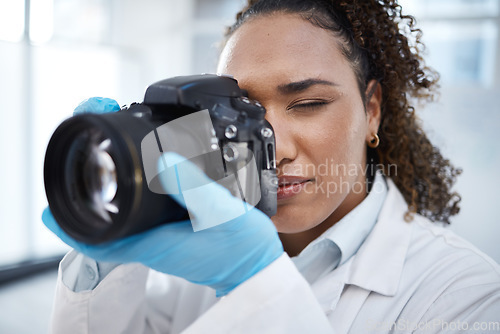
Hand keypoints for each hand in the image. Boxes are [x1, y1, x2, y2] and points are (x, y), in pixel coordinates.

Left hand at [43, 98, 282, 295]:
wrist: (256, 265)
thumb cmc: (241, 248)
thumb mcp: (221, 212)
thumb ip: (194, 187)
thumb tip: (163, 159)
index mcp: (154, 241)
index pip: (97, 240)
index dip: (69, 225)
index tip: (51, 208)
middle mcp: (151, 243)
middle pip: (103, 226)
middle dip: (85, 200)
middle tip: (79, 168)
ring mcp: (160, 240)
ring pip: (120, 220)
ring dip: (106, 198)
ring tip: (101, 166)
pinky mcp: (172, 234)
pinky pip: (140, 217)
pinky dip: (131, 199)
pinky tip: (140, 181)